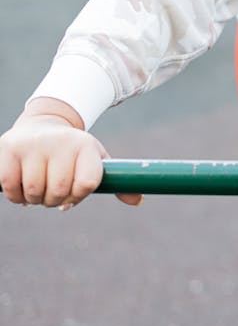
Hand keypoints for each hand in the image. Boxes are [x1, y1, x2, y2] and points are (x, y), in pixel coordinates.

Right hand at [0, 98, 141, 209]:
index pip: (87, 184)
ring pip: (34, 193)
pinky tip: (20, 187)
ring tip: (37, 187)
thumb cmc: (73, 153)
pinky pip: (10, 187)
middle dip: (54, 200)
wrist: (43, 124)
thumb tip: (137, 201)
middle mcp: (61, 141)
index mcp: (86, 146)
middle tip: (51, 191)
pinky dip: (15, 196)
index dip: (78, 196)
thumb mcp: (96, 161)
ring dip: (34, 199)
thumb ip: (117, 182)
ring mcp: (34, 143)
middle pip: (58, 192)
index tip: (73, 193)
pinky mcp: (10, 147)